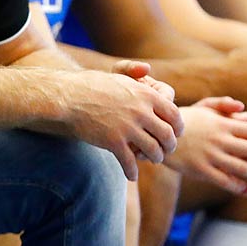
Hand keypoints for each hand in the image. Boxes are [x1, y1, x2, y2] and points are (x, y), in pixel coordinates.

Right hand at [66, 60, 184, 178]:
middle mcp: (140, 111)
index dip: (178, 127)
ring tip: (152, 160)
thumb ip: (133, 72)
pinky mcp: (114, 142)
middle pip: (167, 135)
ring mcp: (128, 128)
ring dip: (155, 159)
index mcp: (145, 94)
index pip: (174, 114)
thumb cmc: (90, 85)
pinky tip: (132, 176)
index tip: (176, 134)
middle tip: (166, 151)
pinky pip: (130, 163)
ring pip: (153, 151)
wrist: (68, 97)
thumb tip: (148, 69)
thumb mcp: (115, 74)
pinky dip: (133, 172)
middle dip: (170, 146)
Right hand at [167, 97, 246, 196]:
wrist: (158, 134)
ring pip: (242, 168)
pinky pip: (223, 180)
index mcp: (224, 125)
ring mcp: (211, 157)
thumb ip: (225, 107)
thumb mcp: (204, 107)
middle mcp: (221, 141)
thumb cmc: (185, 120)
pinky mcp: (201, 170)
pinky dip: (238, 186)